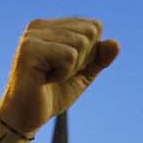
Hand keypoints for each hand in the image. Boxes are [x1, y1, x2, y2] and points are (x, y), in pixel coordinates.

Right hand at [0, 18, 118, 135]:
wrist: (26, 117)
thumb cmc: (52, 94)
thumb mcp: (83, 75)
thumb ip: (99, 58)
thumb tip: (116, 43)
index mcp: (52, 26)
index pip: (94, 26)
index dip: (90, 53)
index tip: (68, 67)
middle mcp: (41, 25)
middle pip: (89, 32)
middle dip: (82, 60)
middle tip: (58, 74)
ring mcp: (33, 34)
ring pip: (80, 43)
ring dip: (71, 68)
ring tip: (50, 76)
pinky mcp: (30, 48)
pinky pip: (68, 56)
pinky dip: (63, 73)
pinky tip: (45, 79)